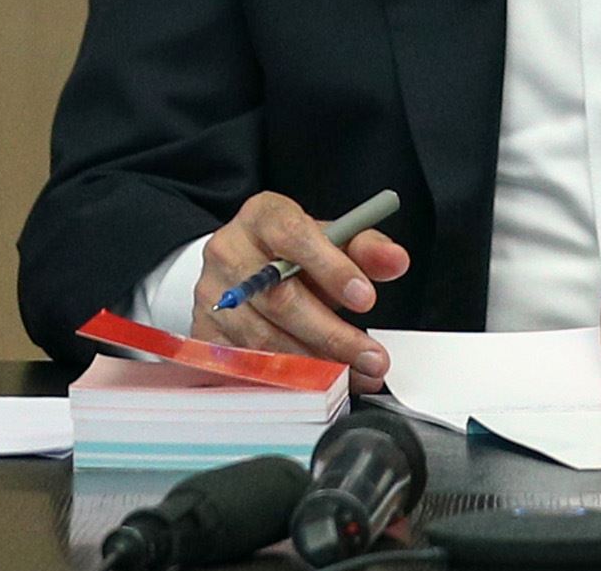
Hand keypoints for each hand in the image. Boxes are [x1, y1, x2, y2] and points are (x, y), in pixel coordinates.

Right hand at [196, 191, 410, 378]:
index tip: (366, 298)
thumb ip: (364, 248)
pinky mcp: (204, 334)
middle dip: (332, 334)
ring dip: (315, 364)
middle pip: (279, 298)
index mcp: (262, 216)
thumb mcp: (328, 240)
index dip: (331, 268)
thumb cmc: (290, 255)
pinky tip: (316, 384)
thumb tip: (396, 260)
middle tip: (370, 355)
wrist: (241, 268)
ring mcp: (211, 296)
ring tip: (354, 374)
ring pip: (263, 339)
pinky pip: (246, 366)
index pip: (293, 236)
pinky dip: (286, 380)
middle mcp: (229, 252)